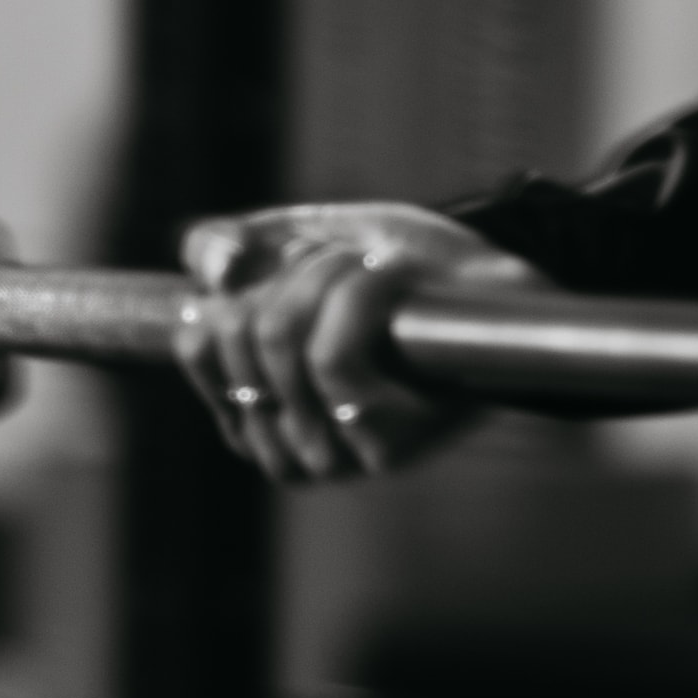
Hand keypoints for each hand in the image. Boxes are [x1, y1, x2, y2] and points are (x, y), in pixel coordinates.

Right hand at [174, 203, 541, 482]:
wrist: (497, 291)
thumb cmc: (400, 273)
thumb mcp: (297, 243)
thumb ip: (228, 247)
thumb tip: (214, 272)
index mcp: (252, 415)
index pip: (200, 342)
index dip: (241, 284)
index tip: (290, 273)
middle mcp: (287, 449)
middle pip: (239, 332)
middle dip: (292, 269)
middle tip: (341, 263)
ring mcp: (334, 454)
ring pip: (281, 339)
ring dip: (327, 273)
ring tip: (369, 268)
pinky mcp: (382, 446)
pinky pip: (332, 355)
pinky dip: (361, 292)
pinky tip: (391, 277)